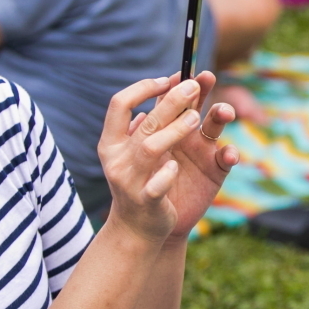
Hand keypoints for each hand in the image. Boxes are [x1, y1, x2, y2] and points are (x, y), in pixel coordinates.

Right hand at [97, 73, 235, 244]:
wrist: (137, 230)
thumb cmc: (143, 180)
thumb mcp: (143, 148)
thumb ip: (156, 119)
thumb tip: (175, 81)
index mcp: (112, 142)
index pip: (118, 104)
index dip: (143, 87)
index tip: (170, 78)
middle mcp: (117, 159)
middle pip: (144, 122)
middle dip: (170, 102)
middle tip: (194, 86)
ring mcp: (131, 181)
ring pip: (151, 149)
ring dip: (175, 131)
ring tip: (196, 118)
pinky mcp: (147, 202)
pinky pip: (156, 187)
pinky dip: (166, 175)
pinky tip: (177, 167)